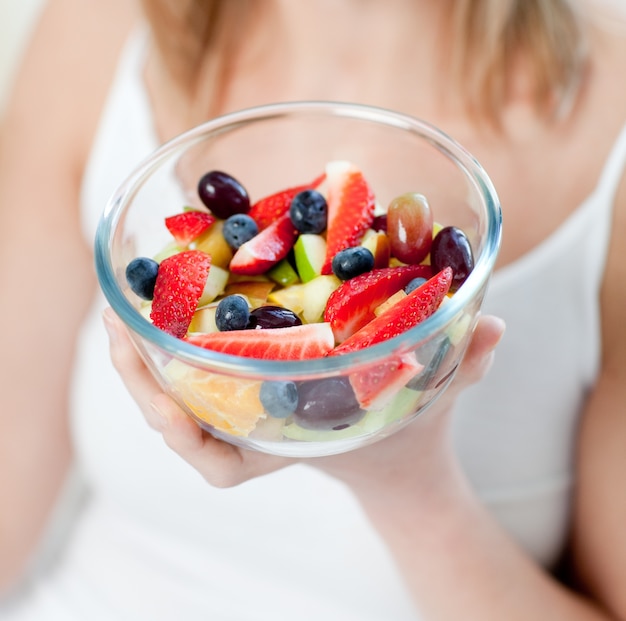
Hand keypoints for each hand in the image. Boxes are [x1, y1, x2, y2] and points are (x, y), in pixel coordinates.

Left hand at [103, 307, 503, 489]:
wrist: (398, 454)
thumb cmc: (410, 430)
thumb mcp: (436, 397)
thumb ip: (464, 365)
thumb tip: (494, 326)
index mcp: (290, 443)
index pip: (225, 468)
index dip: (191, 445)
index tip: (169, 417)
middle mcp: (261, 426)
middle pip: (182, 421)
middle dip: (144, 380)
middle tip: (117, 324)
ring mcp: (251, 406)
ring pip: (180, 391)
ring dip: (144, 351)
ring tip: (122, 303)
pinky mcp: (253, 380)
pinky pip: (199, 363)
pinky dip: (174, 333)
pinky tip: (165, 291)